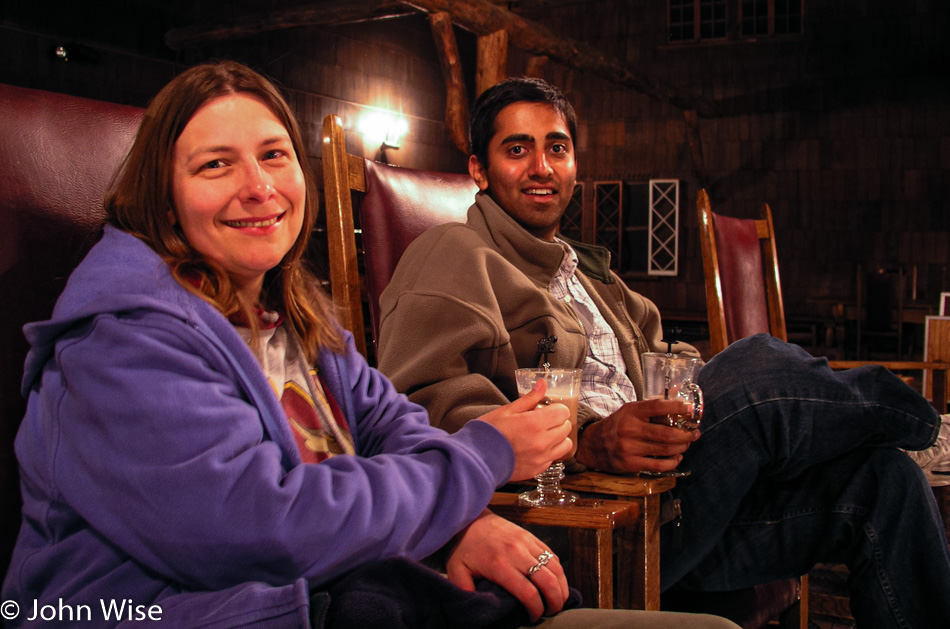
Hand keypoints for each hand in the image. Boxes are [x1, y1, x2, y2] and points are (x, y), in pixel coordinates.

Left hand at [445, 510, 568, 620]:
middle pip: (548, 581)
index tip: (533, 618)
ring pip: (555, 567)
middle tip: (551, 612)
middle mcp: (517, 553)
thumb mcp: (456, 572)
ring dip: (561, 587)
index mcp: (499, 566)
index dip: (536, 610)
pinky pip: (552, 554)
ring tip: (558, 600)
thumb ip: (466, 592)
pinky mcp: (531, 536)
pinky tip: (557, 582)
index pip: (528, 593)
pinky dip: (559, 571)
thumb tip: (475, 609)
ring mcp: (526, 542)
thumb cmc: (462, 548)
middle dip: (554, 601)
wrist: (468, 518)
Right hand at [476, 380, 572, 480]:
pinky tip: (536, 448)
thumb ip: (529, 398)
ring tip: (544, 435)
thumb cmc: (489, 432)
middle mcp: (542, 442)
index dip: (556, 408)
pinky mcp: (538, 469)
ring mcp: (541, 458)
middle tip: (544, 421)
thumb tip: (542, 384)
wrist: (477, 459)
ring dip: (558, 438)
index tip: (548, 409)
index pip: (563, 412)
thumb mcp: (507, 410)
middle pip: (566, 427)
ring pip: (565, 444)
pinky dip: (550, 452)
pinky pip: (554, 458)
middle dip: (557, 421)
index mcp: (534, 423)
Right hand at [575, 399, 699, 472]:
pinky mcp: (631, 463)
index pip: (657, 407)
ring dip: (681, 447)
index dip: (676, 407)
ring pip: (665, 450)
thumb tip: (679, 396)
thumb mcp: (630, 411)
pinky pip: (658, 465)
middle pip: (666, 433)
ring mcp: (630, 448)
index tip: (690, 409)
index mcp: (631, 412)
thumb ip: (652, 407)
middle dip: (685, 435)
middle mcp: (630, 429)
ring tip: (686, 444)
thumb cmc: (617, 425)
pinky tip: (677, 458)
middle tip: (694, 433)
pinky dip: (672, 462)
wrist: (593, 444)